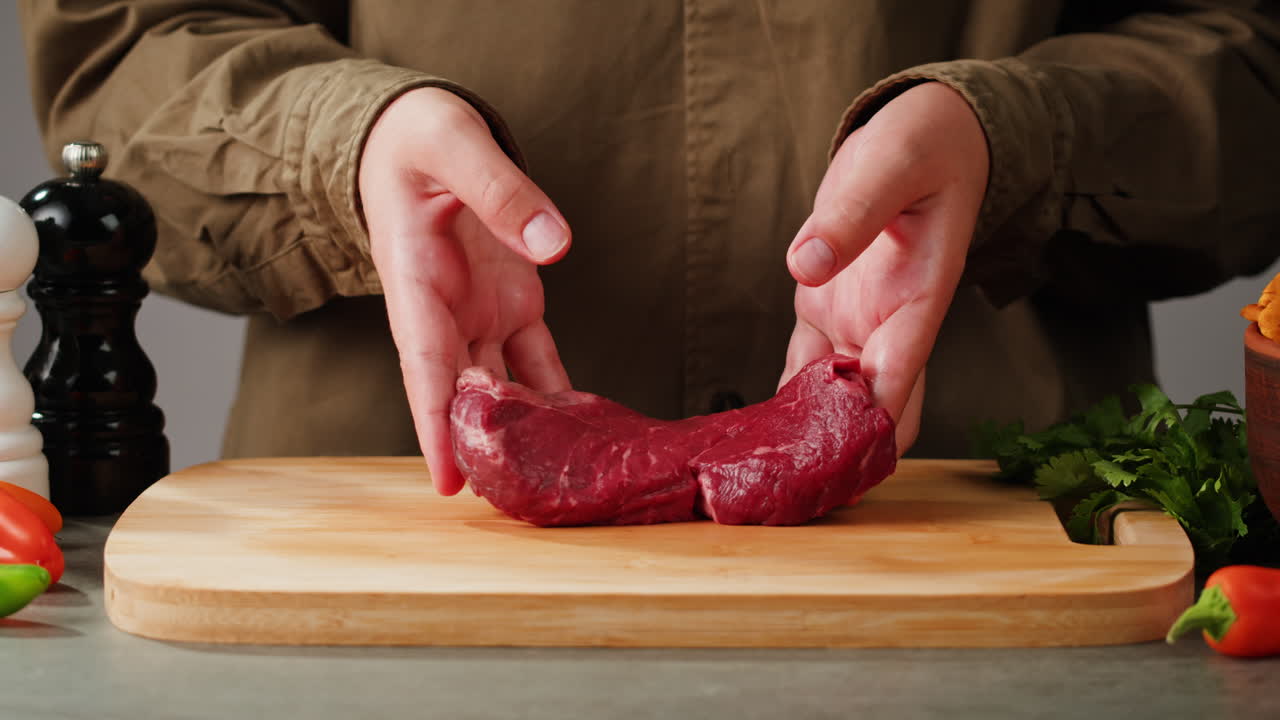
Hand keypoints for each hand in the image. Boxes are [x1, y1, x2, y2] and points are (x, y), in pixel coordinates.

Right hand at [359, 87, 571, 494]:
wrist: (417, 136)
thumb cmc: (417, 137)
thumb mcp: (452, 143)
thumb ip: (500, 189)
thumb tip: (555, 245)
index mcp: (417, 280)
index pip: (424, 364)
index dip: (435, 424)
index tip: (447, 479)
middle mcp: (445, 312)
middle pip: (463, 394)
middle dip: (484, 448)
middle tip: (516, 502)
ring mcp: (479, 314)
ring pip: (503, 388)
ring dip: (525, 433)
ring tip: (556, 482)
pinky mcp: (513, 304)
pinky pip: (538, 360)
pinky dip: (559, 397)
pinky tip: (584, 428)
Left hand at [780, 82, 988, 453]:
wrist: (928, 134)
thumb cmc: (923, 146)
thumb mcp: (891, 164)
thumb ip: (852, 213)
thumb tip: (806, 264)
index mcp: (916, 302)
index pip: (897, 383)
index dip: (873, 433)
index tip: (844, 475)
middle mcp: (888, 325)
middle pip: (870, 412)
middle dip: (843, 457)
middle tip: (795, 499)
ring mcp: (855, 321)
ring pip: (833, 399)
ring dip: (809, 437)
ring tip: (764, 480)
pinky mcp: (825, 308)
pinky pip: (802, 367)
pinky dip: (783, 398)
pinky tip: (753, 429)